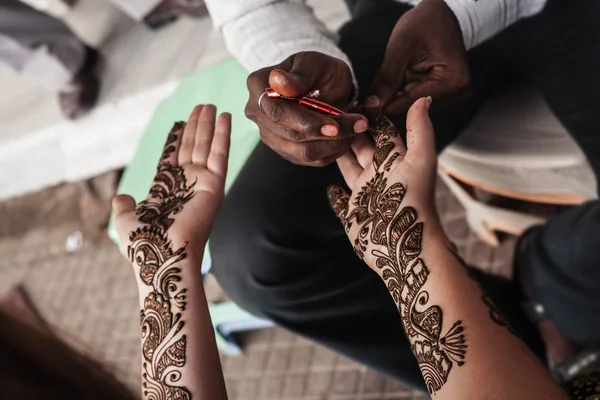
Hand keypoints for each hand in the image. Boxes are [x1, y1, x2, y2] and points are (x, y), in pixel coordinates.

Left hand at [113, 104, 230, 259]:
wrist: (162, 256)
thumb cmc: (143, 244)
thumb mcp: (126, 220)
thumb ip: (123, 205)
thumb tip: (120, 197)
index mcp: (166, 188)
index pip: (173, 155)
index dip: (177, 137)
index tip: (182, 121)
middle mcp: (186, 182)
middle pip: (191, 145)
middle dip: (196, 125)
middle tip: (202, 105)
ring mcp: (202, 181)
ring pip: (205, 145)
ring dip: (209, 124)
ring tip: (212, 106)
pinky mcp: (214, 183)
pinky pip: (219, 153)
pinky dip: (223, 134)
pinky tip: (225, 117)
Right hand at [245, 51, 368, 165]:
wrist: (322, 83)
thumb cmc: (318, 69)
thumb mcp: (314, 63)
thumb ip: (299, 75)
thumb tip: (278, 81)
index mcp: (258, 86)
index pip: (279, 112)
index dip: (307, 122)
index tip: (336, 125)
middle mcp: (257, 113)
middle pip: (292, 135)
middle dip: (329, 134)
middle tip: (359, 124)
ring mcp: (270, 135)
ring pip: (303, 152)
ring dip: (335, 144)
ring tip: (356, 128)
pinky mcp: (285, 151)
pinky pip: (311, 160)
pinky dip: (333, 150)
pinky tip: (346, 136)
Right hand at [328, 97, 445, 270]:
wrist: (404, 245)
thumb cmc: (412, 200)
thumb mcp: (420, 159)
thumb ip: (420, 129)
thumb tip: (424, 99)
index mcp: (394, 161)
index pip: (381, 132)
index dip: (371, 116)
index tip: (355, 99)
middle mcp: (380, 175)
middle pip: (363, 148)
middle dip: (351, 132)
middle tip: (332, 113)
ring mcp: (366, 195)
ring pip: (350, 170)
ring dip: (339, 155)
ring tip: (324, 139)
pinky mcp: (354, 214)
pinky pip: (341, 203)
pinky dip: (335, 195)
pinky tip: (329, 187)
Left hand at [366, 0, 469, 118]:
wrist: (441, 15)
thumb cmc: (424, 23)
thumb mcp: (401, 46)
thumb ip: (387, 78)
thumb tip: (372, 106)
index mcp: (453, 80)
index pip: (413, 104)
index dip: (386, 111)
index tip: (363, 115)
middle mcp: (458, 92)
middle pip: (415, 111)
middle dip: (389, 108)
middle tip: (364, 109)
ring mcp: (454, 95)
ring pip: (415, 111)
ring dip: (395, 105)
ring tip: (375, 100)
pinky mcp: (446, 95)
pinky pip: (417, 104)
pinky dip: (402, 100)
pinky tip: (388, 96)